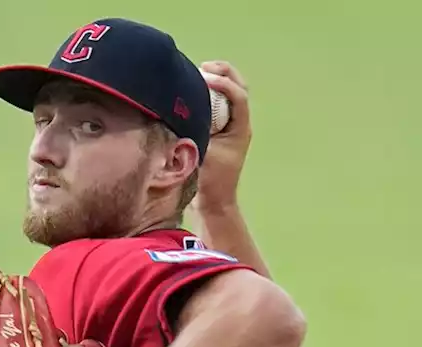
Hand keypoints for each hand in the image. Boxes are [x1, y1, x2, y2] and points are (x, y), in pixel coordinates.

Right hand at [193, 61, 252, 213]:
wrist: (214, 203)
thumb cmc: (209, 183)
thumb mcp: (200, 155)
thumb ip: (194, 131)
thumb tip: (181, 110)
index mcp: (240, 129)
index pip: (238, 96)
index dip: (222, 83)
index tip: (202, 77)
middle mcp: (240, 124)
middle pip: (239, 87)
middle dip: (223, 72)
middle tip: (202, 68)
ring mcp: (232, 127)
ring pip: (231, 93)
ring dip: (218, 80)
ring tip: (197, 75)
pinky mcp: (222, 131)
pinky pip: (220, 103)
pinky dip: (210, 92)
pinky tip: (192, 92)